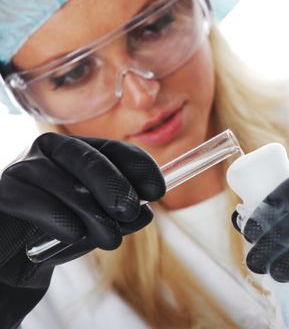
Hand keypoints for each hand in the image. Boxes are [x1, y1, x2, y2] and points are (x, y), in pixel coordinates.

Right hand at [0, 133, 165, 289]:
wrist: (17, 256)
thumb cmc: (64, 231)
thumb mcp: (100, 222)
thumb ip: (123, 217)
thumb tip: (146, 213)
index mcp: (82, 151)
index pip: (117, 149)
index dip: (140, 167)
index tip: (157, 190)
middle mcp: (52, 150)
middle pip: (91, 160)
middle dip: (116, 187)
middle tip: (130, 212)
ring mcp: (25, 167)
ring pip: (67, 184)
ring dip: (94, 214)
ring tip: (109, 240)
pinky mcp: (5, 191)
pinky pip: (38, 201)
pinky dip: (61, 220)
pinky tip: (74, 234)